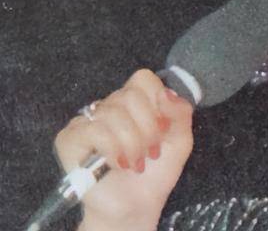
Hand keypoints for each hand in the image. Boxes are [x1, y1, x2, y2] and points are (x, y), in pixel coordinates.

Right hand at [54, 69, 193, 229]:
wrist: (137, 205)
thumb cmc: (157, 171)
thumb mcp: (181, 139)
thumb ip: (181, 112)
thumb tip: (165, 93)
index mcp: (136, 100)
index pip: (143, 78)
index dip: (156, 102)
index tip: (163, 128)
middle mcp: (110, 105)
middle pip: (130, 96)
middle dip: (147, 129)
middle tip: (151, 152)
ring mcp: (88, 120)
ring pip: (112, 113)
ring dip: (132, 144)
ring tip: (136, 163)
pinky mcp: (70, 139)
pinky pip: (93, 130)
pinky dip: (111, 149)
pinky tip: (117, 163)